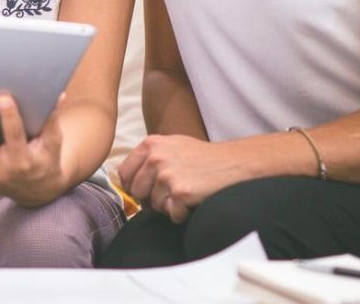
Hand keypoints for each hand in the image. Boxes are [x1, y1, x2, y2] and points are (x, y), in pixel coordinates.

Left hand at [117, 134, 248, 222]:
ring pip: (154, 206)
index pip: (124, 174)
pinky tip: (194, 201)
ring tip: (188, 193)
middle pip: (137, 193)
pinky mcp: (180, 192)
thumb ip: (148, 158)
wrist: (236, 163)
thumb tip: (124, 180)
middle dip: (152, 199)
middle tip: (173, 193)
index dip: (135, 187)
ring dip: (169, 206)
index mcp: (151, 144)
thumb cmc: (204, 157)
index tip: (148, 190)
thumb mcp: (172, 146)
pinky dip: (182, 214)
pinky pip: (172, 215)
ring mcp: (167, 174)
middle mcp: (155, 157)